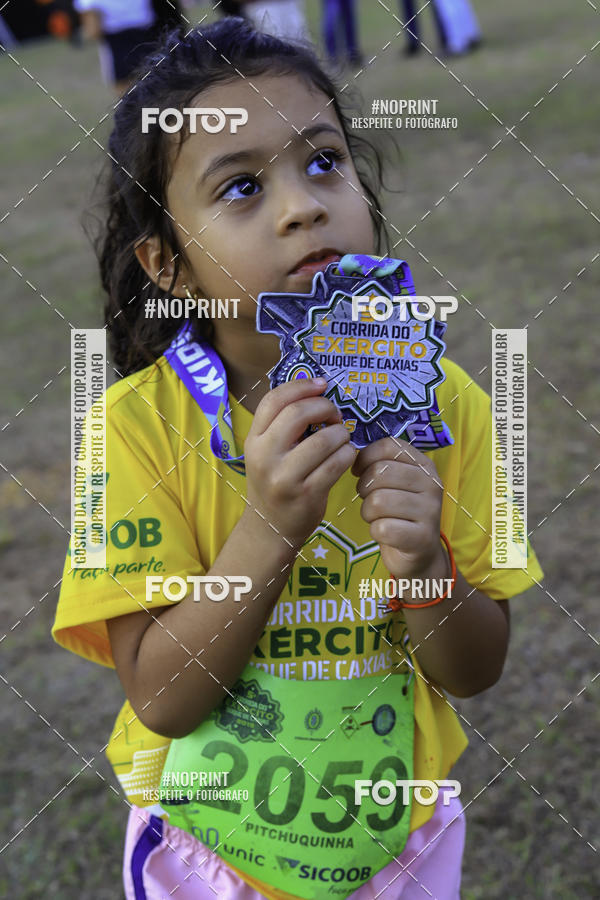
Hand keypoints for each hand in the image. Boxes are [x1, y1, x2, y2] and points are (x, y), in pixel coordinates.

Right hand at [243, 379, 355, 547]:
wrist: (271, 529)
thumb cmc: (275, 482)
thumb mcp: (267, 452)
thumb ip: (282, 424)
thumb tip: (316, 390)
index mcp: (254, 440)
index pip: (274, 400)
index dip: (301, 386)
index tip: (322, 384)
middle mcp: (265, 457)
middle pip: (298, 413)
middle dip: (325, 407)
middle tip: (334, 415)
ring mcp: (285, 477)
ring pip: (324, 439)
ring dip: (341, 433)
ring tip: (341, 439)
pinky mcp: (308, 494)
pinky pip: (338, 462)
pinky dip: (348, 454)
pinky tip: (346, 456)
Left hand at [352, 437, 444, 577]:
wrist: (419, 554)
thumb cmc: (400, 513)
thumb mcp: (396, 483)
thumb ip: (381, 463)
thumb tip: (352, 452)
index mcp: (425, 465)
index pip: (389, 446)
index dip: (366, 457)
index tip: (359, 471)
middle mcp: (432, 484)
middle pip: (379, 472)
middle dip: (364, 488)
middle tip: (370, 500)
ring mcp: (430, 511)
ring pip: (377, 501)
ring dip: (368, 512)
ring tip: (378, 517)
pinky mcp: (422, 538)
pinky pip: (382, 528)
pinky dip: (375, 532)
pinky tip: (386, 534)